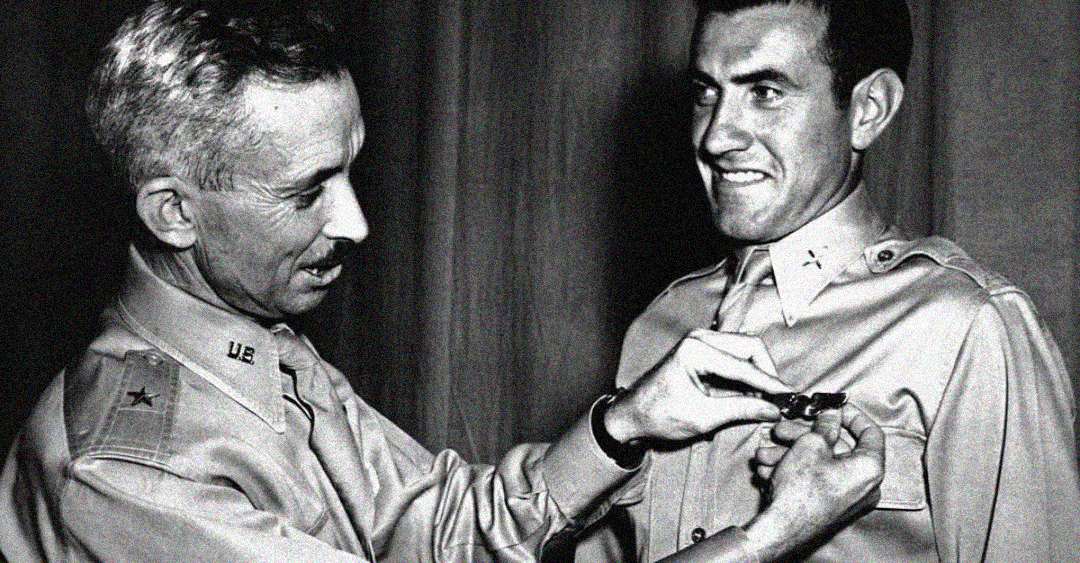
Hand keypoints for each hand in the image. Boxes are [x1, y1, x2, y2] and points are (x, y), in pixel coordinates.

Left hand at [604, 329, 792, 442]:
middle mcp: (700, 338)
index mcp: (696, 351)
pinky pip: (735, 356)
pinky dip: (747, 374)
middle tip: (778, 400)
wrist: (633, 415)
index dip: (771, 384)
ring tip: (765, 401)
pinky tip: (751, 395)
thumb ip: (742, 409)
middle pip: (751, 348)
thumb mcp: (704, 417)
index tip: (790, 398)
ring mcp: (701, 341)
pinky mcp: (703, 349)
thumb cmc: (660, 416)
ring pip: (746, 350)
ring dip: (758, 374)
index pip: (745, 366)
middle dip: (767, 374)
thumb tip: (774, 409)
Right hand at [743, 404, 884, 559]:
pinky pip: (815, 480)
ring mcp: (847, 498)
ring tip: (767, 453)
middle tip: (785, 430)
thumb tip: (831, 415)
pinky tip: (770, 468)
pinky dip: (794, 470)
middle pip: (836, 449)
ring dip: (791, 454)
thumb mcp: (811, 445)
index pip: (871, 432)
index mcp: (869, 469)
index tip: (834, 408)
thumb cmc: (801, 491)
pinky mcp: (830, 506)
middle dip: (804, 436)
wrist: (782, 528)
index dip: (851, 415)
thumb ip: (825, 425)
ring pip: (819, 464)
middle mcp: (864, 486)